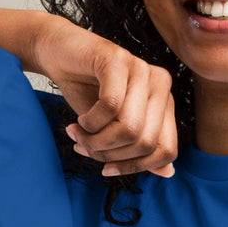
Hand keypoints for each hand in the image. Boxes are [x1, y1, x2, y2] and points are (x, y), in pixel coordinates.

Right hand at [28, 15, 176, 177]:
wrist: (58, 54)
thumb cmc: (86, 91)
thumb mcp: (112, 127)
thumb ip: (139, 147)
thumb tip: (168, 173)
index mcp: (164, 102)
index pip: (166, 150)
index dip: (136, 167)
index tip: (106, 169)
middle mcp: (160, 84)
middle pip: (145, 143)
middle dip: (110, 154)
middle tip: (85, 147)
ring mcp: (142, 69)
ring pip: (129, 129)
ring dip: (96, 140)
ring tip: (79, 134)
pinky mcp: (118, 60)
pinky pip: (110, 106)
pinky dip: (90, 121)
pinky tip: (80, 119)